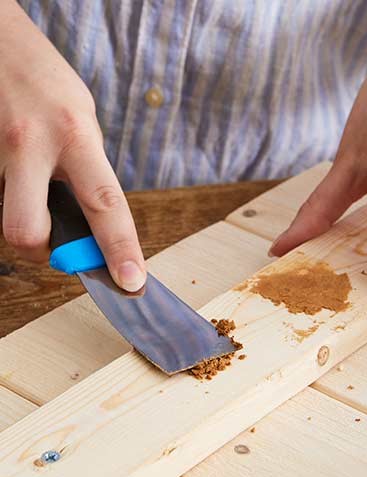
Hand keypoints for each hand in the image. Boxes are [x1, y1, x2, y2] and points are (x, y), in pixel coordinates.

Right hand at [0, 2, 144, 290]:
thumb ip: (89, 170)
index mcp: (75, 136)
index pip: (106, 205)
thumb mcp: (83, 120)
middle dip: (42, 249)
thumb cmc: (46, 82)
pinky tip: (14, 170)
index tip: (131, 282)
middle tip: (53, 237)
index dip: (121, 249)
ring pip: (3, 218)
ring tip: (31, 186)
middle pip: (28, 231)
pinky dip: (8, 194)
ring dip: (22, 217)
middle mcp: (31, 145)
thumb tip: (96, 222)